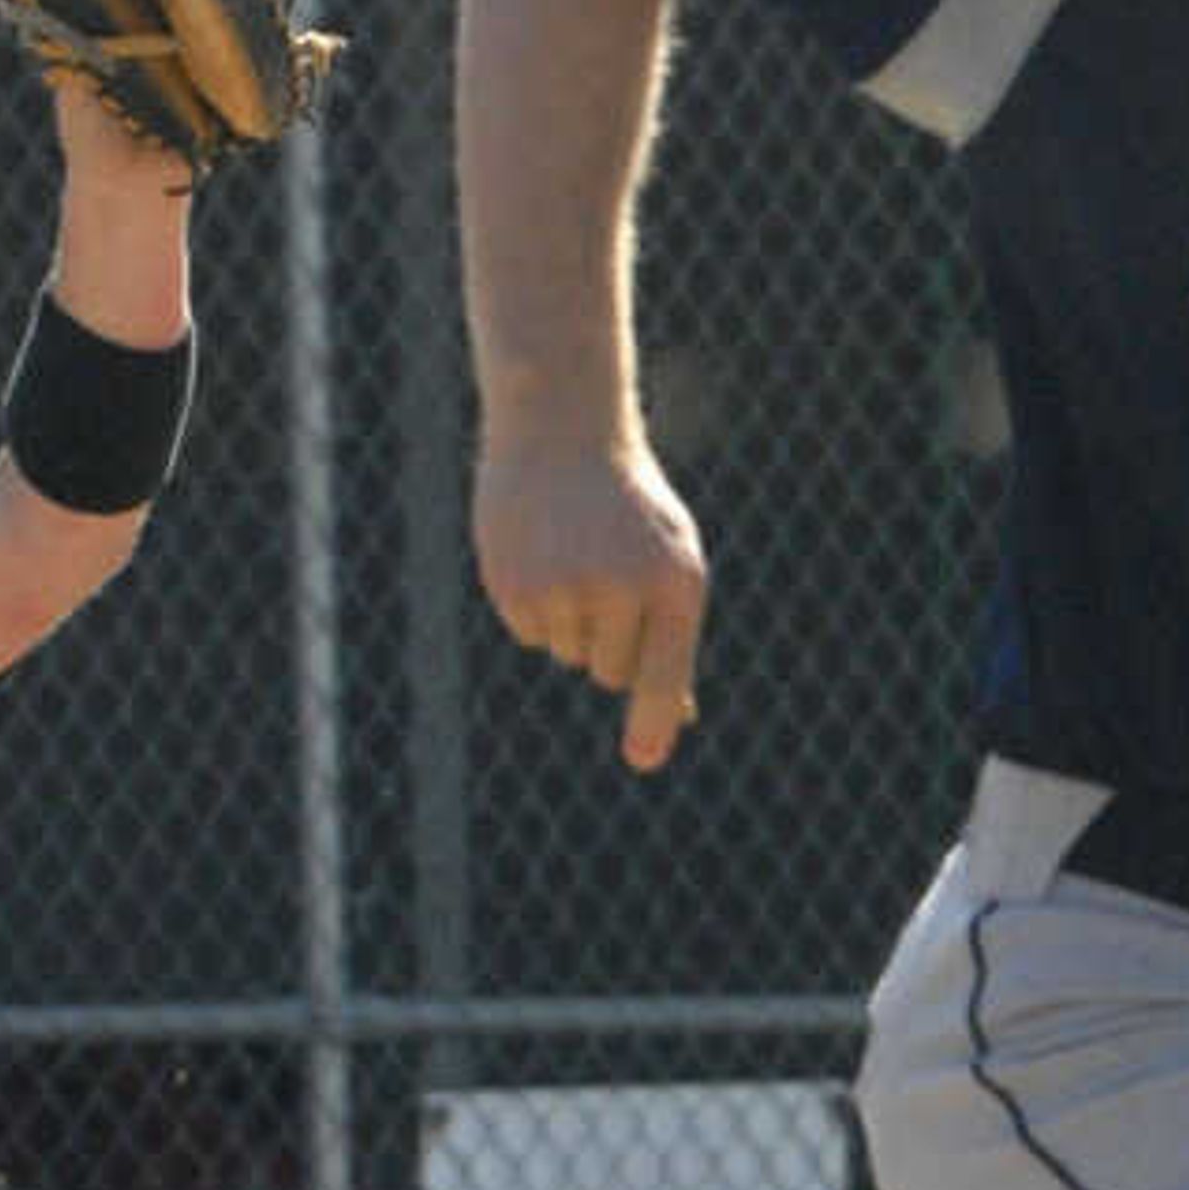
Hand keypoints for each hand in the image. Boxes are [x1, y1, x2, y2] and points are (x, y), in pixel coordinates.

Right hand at [473, 439, 710, 772]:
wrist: (562, 429)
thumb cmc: (629, 506)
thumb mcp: (668, 560)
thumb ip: (671, 640)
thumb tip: (672, 723)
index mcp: (673, 580)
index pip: (662, 670)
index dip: (651, 719)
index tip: (643, 760)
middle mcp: (620, 586)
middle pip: (612, 672)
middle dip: (609, 640)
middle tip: (605, 573)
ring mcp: (564, 588)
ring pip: (568, 654)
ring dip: (570, 620)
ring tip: (573, 553)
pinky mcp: (515, 586)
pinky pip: (529, 633)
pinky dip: (534, 605)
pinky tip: (541, 553)